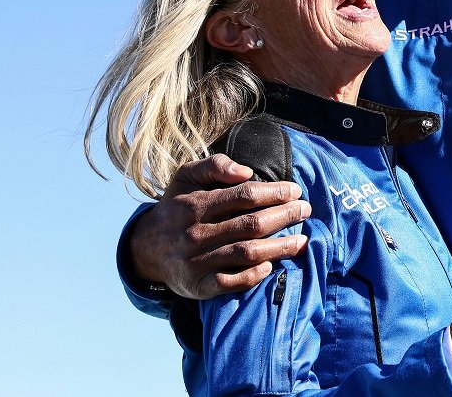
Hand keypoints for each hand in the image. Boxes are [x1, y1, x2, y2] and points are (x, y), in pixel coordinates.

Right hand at [129, 154, 311, 299]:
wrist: (145, 249)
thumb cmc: (177, 207)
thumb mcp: (186, 177)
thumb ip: (215, 166)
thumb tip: (246, 172)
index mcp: (196, 205)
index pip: (244, 196)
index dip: (274, 192)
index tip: (295, 190)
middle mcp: (197, 233)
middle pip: (250, 225)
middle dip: (284, 217)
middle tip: (305, 210)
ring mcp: (197, 262)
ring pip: (246, 253)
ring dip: (278, 247)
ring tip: (301, 241)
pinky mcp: (198, 286)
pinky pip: (230, 283)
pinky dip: (252, 276)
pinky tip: (271, 266)